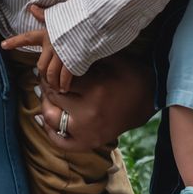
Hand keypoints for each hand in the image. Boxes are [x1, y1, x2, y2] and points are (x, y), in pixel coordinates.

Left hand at [0, 4, 73, 92]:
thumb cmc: (76, 19)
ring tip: (57, 88)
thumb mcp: (59, 16)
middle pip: (41, 65)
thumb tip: (32, 7)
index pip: (27, 38)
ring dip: (53, 82)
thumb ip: (45, 15)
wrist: (93, 24)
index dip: (15, 41)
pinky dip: (64, 84)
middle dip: (44, 74)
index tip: (3, 45)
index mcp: (46, 34)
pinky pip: (65, 77)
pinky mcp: (72, 62)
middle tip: (48, 80)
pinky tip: (65, 88)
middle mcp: (52, 46)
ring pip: (51, 73)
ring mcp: (61, 55)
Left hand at [35, 50, 154, 151]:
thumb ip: (85, 56)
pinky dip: (49, 131)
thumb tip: (58, 51)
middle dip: (46, 85)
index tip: (47, 66)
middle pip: (54, 97)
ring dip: (45, 104)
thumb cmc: (129, 75)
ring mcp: (88, 132)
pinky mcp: (90, 143)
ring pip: (51, 119)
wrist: (148, 100)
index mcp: (95, 90)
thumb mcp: (110, 59)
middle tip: (44, 77)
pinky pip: (60, 142)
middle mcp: (89, 114)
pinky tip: (45, 118)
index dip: (50, 72)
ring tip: (47, 94)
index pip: (59, 80)